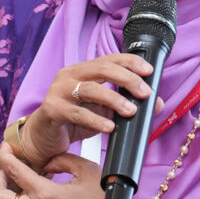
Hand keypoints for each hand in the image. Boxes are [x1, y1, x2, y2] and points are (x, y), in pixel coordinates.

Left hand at [0, 142, 156, 198]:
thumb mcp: (87, 170)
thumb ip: (62, 161)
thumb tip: (47, 164)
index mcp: (44, 194)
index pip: (11, 171)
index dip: (3, 155)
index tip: (5, 147)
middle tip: (7, 170)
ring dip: (17, 192)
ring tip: (33, 180)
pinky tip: (51, 197)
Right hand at [15, 54, 155, 169]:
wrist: (42, 139)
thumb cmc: (73, 122)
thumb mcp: (103, 112)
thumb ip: (126, 105)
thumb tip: (157, 104)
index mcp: (82, 71)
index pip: (109, 59)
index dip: (130, 62)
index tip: (149, 72)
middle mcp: (69, 76)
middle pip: (101, 69)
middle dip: (127, 79)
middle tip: (145, 93)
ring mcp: (58, 91)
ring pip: (90, 89)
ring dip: (114, 99)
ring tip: (131, 111)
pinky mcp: (52, 109)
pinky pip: (76, 113)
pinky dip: (96, 120)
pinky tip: (110, 127)